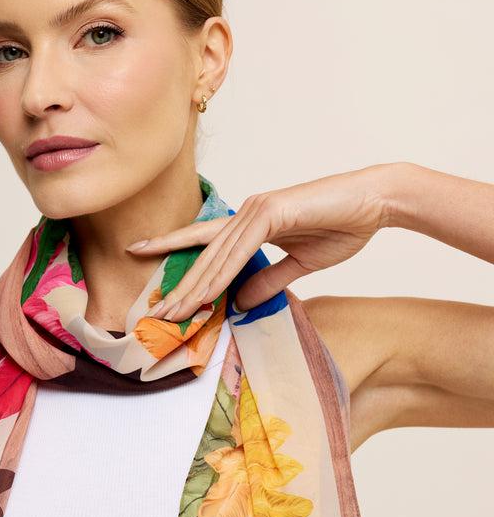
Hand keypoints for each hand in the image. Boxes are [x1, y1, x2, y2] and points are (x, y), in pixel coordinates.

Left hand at [127, 166, 391, 321]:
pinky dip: (221, 275)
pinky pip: (239, 251)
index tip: (141, 255)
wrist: (375, 202)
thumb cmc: (343, 225)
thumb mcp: (300, 264)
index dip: (171, 250)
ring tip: (170, 313)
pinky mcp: (271, 213)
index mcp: (251, 224)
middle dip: (179, 286)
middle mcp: (246, 214)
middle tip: (155, 314)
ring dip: (193, 288)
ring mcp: (256, 211)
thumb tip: (241, 302)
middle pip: (203, 255)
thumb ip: (269, 280)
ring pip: (216, 256)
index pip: (204, 242)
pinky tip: (205, 295)